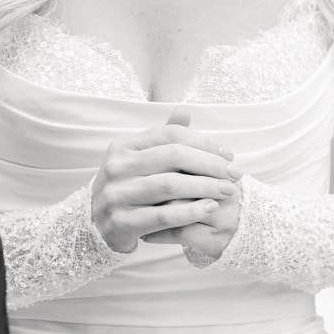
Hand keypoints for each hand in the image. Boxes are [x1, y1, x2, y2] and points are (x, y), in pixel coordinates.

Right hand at [91, 107, 239, 253]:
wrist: (98, 225)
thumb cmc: (129, 186)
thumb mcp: (142, 158)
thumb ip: (163, 137)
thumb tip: (184, 109)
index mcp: (124, 146)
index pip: (170, 135)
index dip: (204, 143)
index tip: (228, 155)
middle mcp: (116, 167)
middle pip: (173, 157)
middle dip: (210, 164)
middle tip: (234, 174)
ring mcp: (116, 195)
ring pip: (170, 185)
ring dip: (205, 187)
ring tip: (227, 190)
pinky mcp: (121, 223)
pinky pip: (163, 216)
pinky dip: (190, 211)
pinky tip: (210, 208)